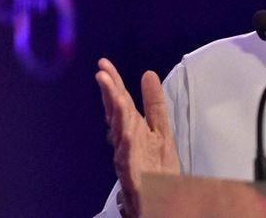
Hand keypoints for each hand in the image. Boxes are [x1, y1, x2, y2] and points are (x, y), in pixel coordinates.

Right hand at [96, 58, 180, 216]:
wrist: (162, 199)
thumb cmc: (157, 165)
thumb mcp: (160, 129)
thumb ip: (154, 103)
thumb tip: (148, 74)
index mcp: (132, 128)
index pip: (120, 102)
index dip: (113, 83)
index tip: (104, 64)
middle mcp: (126, 141)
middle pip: (117, 113)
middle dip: (110, 93)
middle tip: (102, 73)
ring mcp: (128, 158)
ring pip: (120, 133)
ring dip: (116, 113)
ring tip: (112, 93)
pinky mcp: (135, 177)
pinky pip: (129, 161)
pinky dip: (126, 146)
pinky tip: (126, 133)